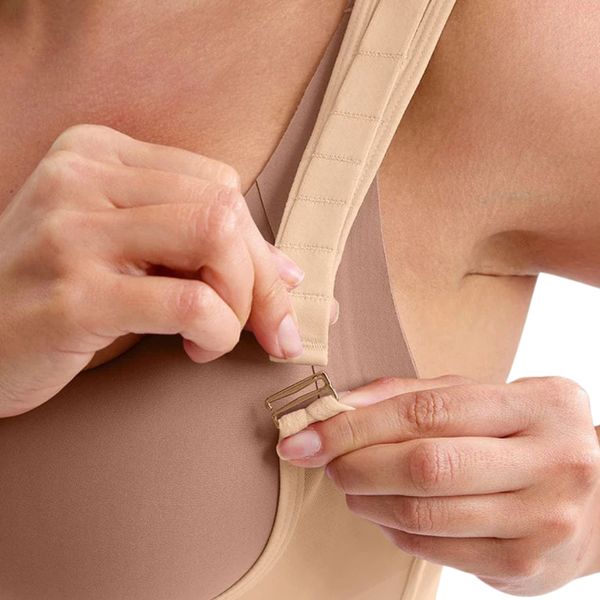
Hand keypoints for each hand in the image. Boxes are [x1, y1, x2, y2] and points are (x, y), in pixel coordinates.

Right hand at [0, 124, 303, 416]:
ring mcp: (71, 233)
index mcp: (96, 154)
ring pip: (215, 240)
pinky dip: (217, 330)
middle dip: (260, 277)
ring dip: (241, 301)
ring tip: (215, 334)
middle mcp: (80, 178)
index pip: (217, 184)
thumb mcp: (123, 248)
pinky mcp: (73, 296)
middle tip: (262, 324)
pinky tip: (196, 348)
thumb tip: (288, 270)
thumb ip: (193, 244)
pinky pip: (188, 302)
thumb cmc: (57, 295)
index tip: (266, 288)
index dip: (255, 243)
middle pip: (223, 209)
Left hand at [276, 375, 599, 594]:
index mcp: (539, 405)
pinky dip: (395, 529)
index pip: (427, 411)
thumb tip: (339, 405)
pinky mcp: (526, 566)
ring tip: (351, 485)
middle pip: (426, 466)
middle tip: (325, 461)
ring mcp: (543, 519)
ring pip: (424, 513)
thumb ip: (411, 395)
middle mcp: (552, 461)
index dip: (356, 425)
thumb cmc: (520, 438)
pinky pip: (435, 548)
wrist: (597, 500)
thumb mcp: (479, 399)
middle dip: (356, 465)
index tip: (307, 436)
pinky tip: (387, 512)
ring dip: (368, 500)